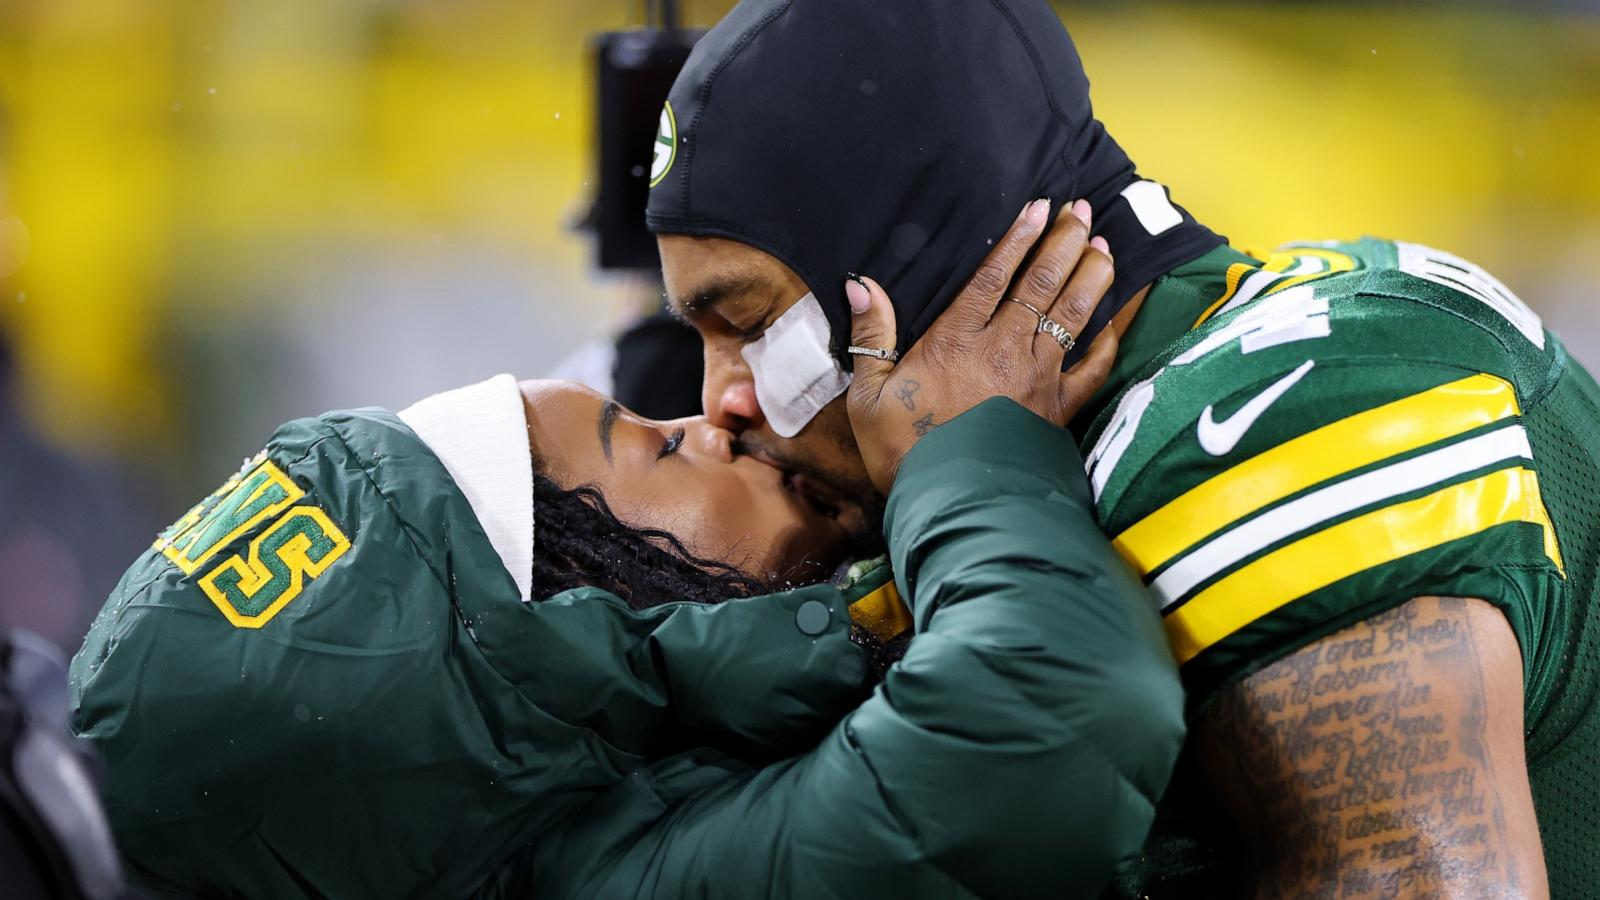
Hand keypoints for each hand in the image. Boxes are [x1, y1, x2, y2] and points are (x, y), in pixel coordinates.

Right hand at [846, 198, 1116, 493]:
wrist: (950, 504)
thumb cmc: (902, 452)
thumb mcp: (868, 395)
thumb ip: (871, 336)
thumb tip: (861, 284)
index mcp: (956, 341)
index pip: (994, 276)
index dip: (1018, 238)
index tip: (1038, 207)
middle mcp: (1004, 350)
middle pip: (1043, 284)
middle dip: (1065, 242)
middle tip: (1081, 211)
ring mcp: (1037, 379)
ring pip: (1073, 315)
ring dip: (1091, 276)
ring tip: (1105, 248)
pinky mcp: (1058, 410)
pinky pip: (1093, 369)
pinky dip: (1109, 341)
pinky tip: (1117, 320)